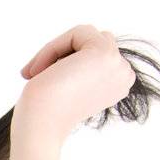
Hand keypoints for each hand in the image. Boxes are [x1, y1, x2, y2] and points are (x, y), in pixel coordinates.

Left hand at [13, 24, 136, 147]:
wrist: (39, 127)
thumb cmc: (43, 112)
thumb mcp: (69, 85)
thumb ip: (81, 66)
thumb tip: (85, 38)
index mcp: (118, 85)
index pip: (95, 53)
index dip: (65, 61)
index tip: (40, 80)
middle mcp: (124, 75)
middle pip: (94, 39)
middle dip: (62, 52)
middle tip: (35, 74)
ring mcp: (118, 64)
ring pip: (86, 33)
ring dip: (56, 49)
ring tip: (36, 73)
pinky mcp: (104, 53)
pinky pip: (76, 32)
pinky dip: (52, 47)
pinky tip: (40, 71)